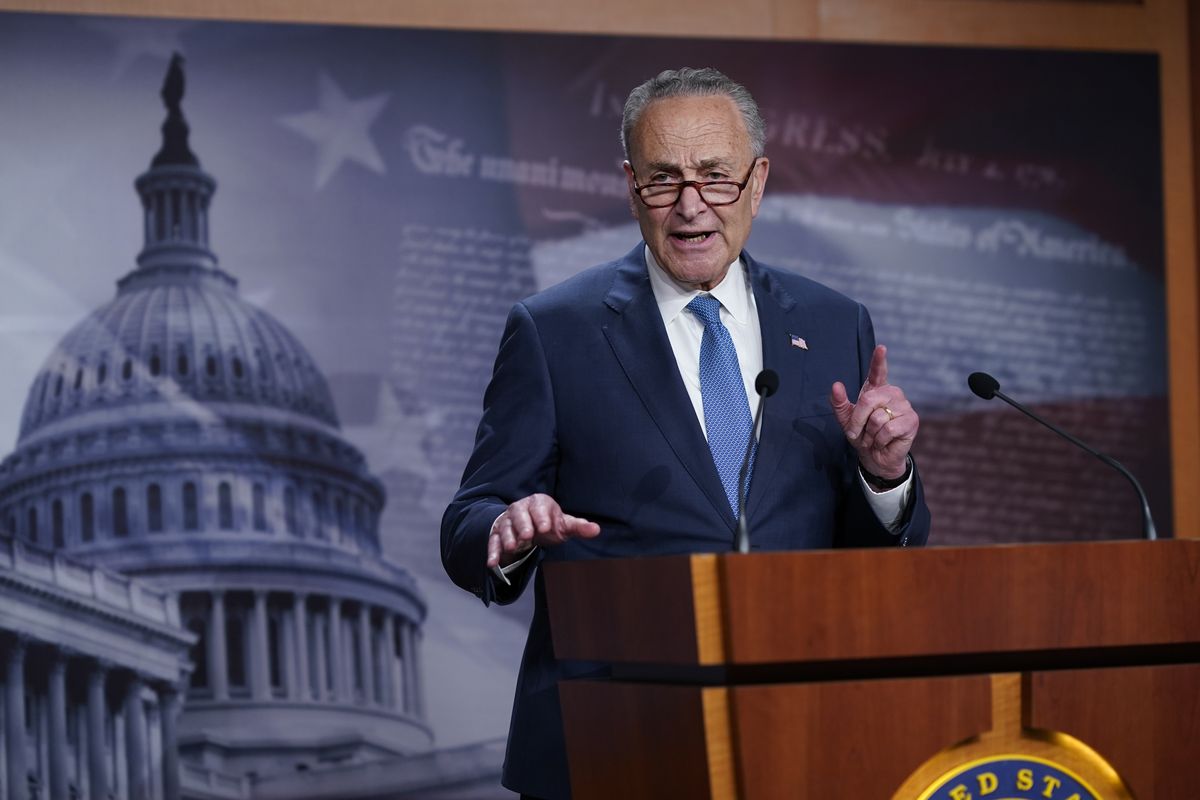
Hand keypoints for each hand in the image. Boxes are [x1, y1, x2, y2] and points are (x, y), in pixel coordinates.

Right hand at [486, 493, 600, 568]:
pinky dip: (493, 552)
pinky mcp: (497, 534)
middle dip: (523, 524)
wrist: (528, 526)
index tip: (546, 527)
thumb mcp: (563, 525)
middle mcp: (520, 509)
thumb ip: (578, 527)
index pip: (539, 507)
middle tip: (527, 536)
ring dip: (508, 537)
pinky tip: (493, 563)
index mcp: (538, 503)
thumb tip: (596, 530)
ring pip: (505, 527)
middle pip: (519, 514)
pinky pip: (493, 541)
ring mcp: (507, 521)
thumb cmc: (548, 524)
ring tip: (513, 547)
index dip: (542, 516)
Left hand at [830, 345, 918, 479]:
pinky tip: (883, 442)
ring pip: (877, 417)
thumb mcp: (846, 419)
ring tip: (874, 437)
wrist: (875, 457)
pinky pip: (888, 429)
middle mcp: (892, 393)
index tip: (881, 348)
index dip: (879, 360)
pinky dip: (880, 439)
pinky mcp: (911, 420)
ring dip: (870, 433)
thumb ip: (839, 402)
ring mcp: (904, 406)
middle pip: (868, 400)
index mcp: (876, 390)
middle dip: (857, 420)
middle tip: (857, 433)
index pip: (877, 372)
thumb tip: (836, 385)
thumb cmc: (862, 434)